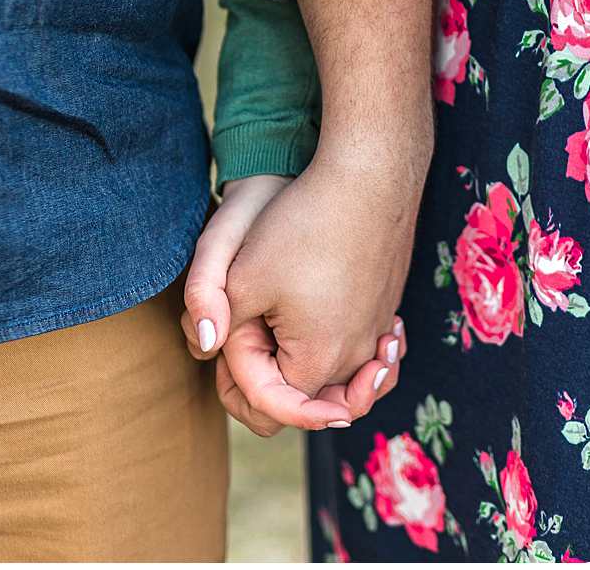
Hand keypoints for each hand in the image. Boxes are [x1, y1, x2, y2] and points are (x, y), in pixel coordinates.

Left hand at [182, 170, 413, 434]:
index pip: (273, 407)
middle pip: (307, 398)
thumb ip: (218, 318)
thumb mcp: (241, 274)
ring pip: (335, 376)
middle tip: (243, 341)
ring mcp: (378, 337)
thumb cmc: (301, 227)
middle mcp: (358, 361)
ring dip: (304, 366)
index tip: (224, 353)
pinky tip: (317, 320)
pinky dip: (334, 346)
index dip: (237, 385)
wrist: (367, 183)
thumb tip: (204, 347)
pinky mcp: (385, 312)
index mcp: (319, 361)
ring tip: (274, 337)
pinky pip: (360, 350)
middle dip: (270, 380)